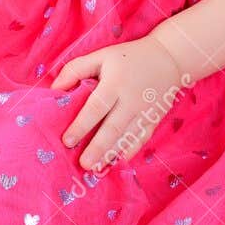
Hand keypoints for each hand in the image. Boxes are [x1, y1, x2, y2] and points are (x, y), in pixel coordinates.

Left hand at [49, 33, 187, 171]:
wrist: (169, 58)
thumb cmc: (128, 57)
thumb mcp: (101, 56)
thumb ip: (76, 69)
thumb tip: (55, 89)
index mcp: (115, 83)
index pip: (96, 107)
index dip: (82, 125)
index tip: (67, 141)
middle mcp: (131, 100)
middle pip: (113, 128)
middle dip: (98, 147)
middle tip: (84, 164)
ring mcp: (145, 112)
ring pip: (128, 137)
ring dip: (112, 153)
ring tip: (97, 168)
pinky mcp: (154, 119)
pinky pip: (142, 138)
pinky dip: (131, 150)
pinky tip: (118, 161)